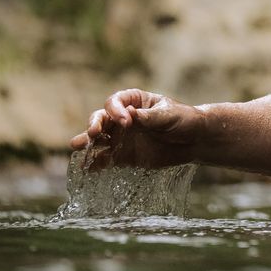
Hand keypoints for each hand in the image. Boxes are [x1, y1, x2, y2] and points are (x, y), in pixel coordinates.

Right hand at [69, 88, 206, 169]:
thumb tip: (130, 115)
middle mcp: (123, 118)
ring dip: (87, 142)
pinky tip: (87, 169)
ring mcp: (122, 137)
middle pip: (101, 119)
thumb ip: (148, 117)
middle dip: (94, 124)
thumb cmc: (184, 120)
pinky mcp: (124, 156)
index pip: (116, 102)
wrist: (194, 141)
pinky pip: (106, 159)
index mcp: (134, 101)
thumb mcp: (168, 115)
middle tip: (92, 133)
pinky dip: (96, 163)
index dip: (116, 110)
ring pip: (99, 139)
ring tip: (76, 147)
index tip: (126, 121)